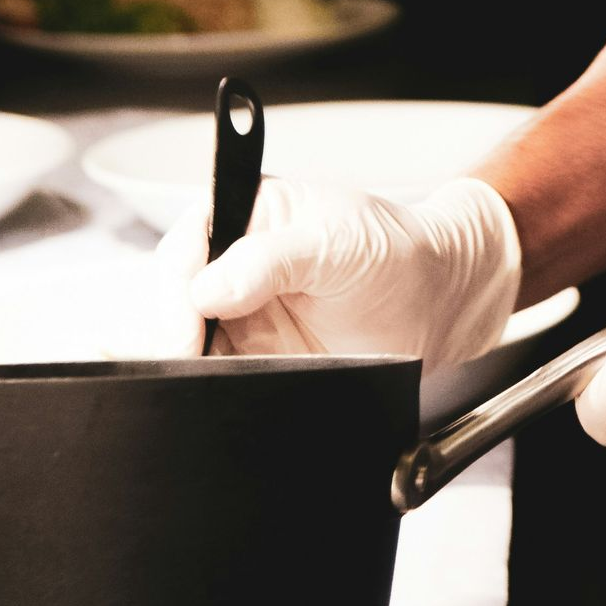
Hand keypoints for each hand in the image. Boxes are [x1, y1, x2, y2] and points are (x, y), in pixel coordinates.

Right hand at [154, 174, 522, 379]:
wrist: (437, 304)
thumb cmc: (396, 252)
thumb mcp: (339, 243)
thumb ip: (272, 259)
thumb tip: (208, 287)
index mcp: (248, 215)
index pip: (185, 246)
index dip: (176, 289)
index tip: (186, 327)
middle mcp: (233, 263)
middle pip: (170, 297)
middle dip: (169, 331)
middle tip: (188, 359)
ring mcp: (238, 314)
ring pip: (181, 341)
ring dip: (182, 362)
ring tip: (201, 377)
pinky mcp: (249, 359)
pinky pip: (209, 375)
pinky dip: (203, 386)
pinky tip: (211, 391)